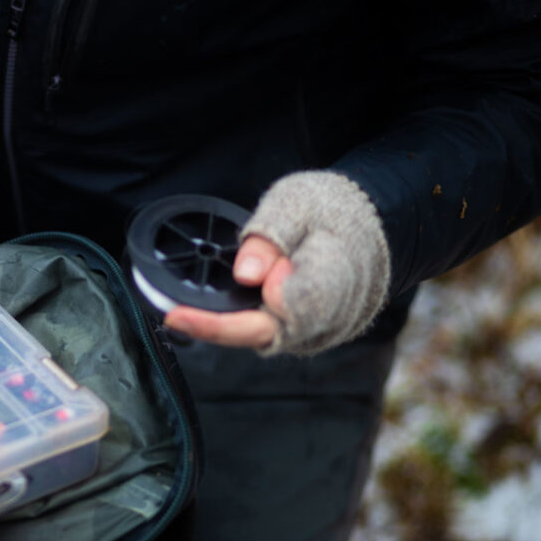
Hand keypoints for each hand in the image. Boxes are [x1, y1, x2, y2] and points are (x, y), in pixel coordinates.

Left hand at [163, 171, 390, 355]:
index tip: (222, 289)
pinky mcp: (303, 335)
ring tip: (189, 310)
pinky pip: (263, 334)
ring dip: (223, 323)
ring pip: (260, 337)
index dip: (259, 297)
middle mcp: (327, 318)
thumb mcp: (296, 204)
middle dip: (217, 324)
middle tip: (175, 316)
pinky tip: (210, 310)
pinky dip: (235, 321)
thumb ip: (270, 237)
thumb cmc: (330, 210)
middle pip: (263, 333)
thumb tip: (246, 274)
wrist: (366, 226)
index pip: (288, 307)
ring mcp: (316, 332)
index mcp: (332, 280)